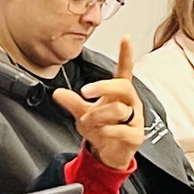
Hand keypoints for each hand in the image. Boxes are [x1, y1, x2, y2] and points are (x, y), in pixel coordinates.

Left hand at [51, 37, 144, 171]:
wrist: (109, 155)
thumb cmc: (101, 129)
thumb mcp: (83, 114)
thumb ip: (72, 102)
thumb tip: (57, 93)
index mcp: (119, 93)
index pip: (125, 70)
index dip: (126, 55)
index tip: (126, 38)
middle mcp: (131, 103)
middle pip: (123, 86)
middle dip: (103, 87)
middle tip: (85, 92)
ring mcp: (136, 119)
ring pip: (119, 110)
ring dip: (97, 115)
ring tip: (87, 121)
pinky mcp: (136, 136)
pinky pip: (123, 130)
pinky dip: (108, 131)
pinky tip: (101, 133)